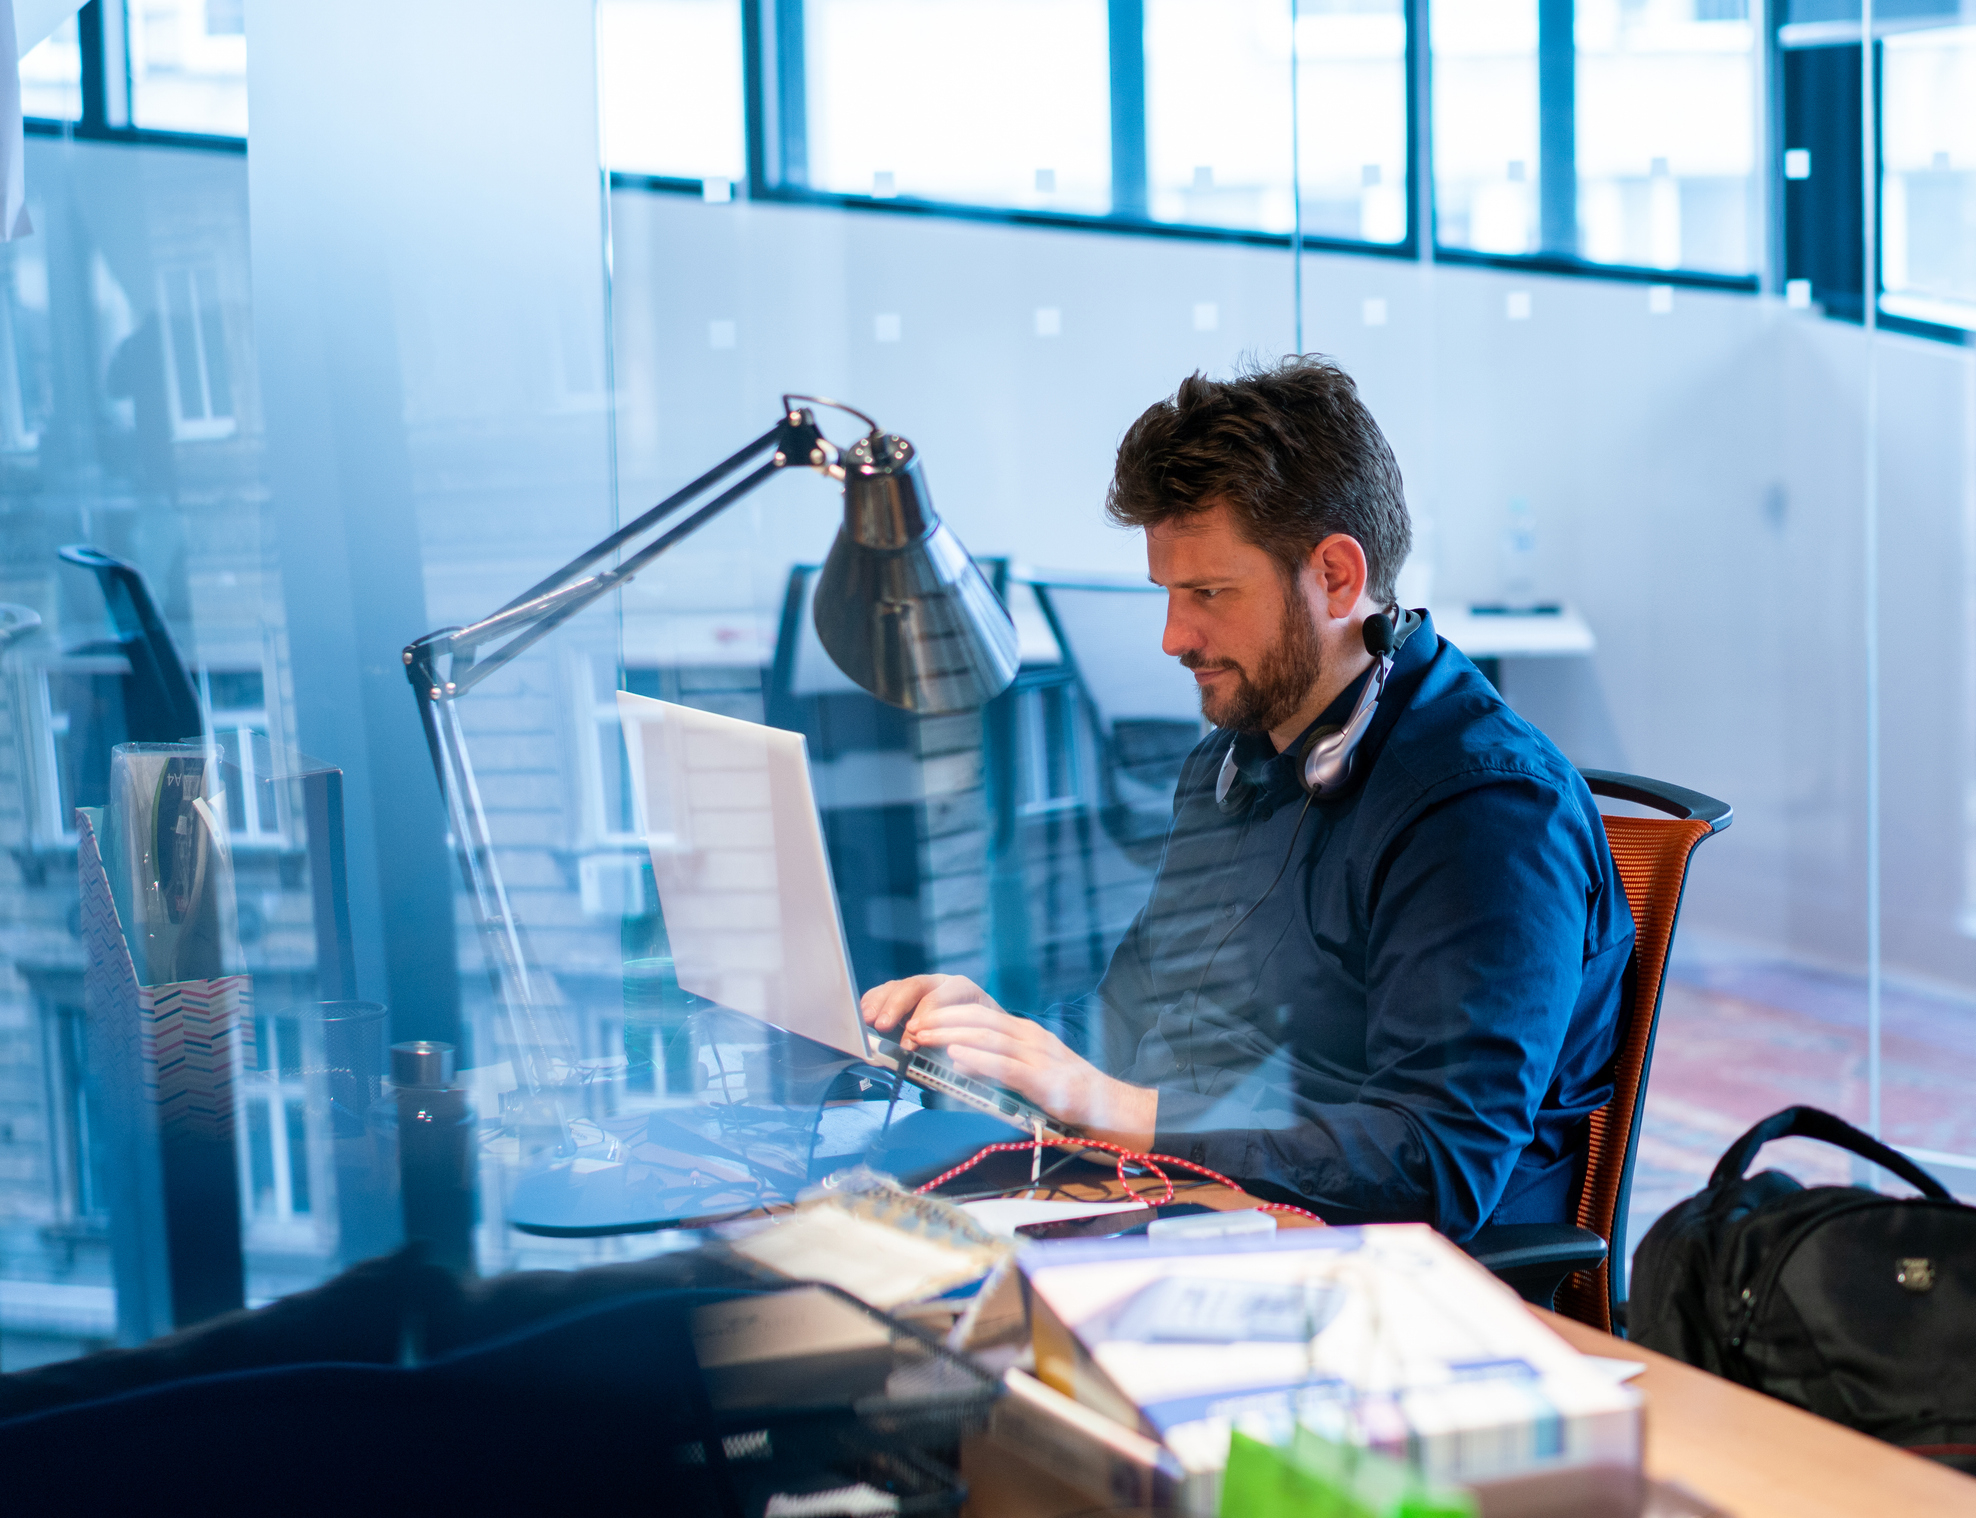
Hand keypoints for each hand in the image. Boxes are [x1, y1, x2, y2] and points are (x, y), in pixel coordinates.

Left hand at [860, 976, 1156, 1149]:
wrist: (1112, 1110)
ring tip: (924, 1035)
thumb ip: (1001, 1063)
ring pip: (990, 1037)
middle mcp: (1031, 1038)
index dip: (949, 1014)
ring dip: (952, 1034)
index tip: (921, 1018)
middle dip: (943, 1020)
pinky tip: (957, 1057)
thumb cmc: (1070, 1093)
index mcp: (1026, 1034)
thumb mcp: (1032, 1071)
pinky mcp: (1045, 1081)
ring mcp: (1040, 1058)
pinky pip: (1006, 1066)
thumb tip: (960, 1061)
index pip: (982, 1014)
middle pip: (981, 1020)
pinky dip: (979, 1059)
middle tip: (913, 1026)